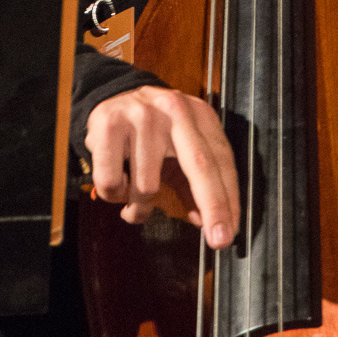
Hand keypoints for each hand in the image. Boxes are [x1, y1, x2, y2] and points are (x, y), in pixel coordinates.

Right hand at [84, 85, 239, 247]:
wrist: (112, 96)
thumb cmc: (154, 130)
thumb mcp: (181, 148)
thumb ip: (194, 182)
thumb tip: (203, 220)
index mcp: (199, 115)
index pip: (220, 161)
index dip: (227, 200)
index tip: (228, 232)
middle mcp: (174, 109)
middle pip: (200, 165)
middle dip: (213, 206)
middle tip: (218, 240)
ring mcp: (141, 114)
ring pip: (147, 186)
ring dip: (140, 208)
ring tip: (134, 198)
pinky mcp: (108, 123)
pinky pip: (112, 183)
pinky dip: (114, 194)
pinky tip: (118, 181)